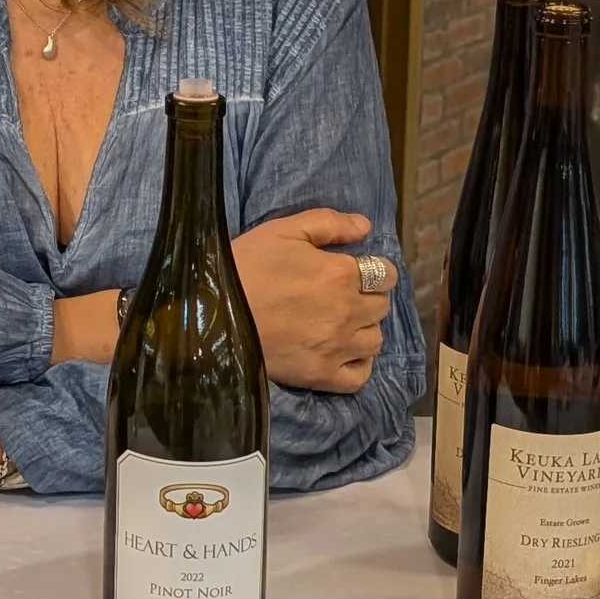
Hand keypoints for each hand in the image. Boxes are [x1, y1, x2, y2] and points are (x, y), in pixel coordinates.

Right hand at [233, 208, 390, 392]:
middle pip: (381, 305)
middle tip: (344, 294)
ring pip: (375, 340)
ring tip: (342, 323)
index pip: (386, 274)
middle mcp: (347, 312)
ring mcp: (337, 347)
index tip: (357, 270)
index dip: (375, 269)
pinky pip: (360, 375)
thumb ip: (328, 223)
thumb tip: (365, 227)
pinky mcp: (322, 375)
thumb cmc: (246, 266)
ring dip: (365, 328)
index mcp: (341, 274)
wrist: (213, 314)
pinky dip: (358, 364)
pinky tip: (343, 352)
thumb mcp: (283, 230)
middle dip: (369, 296)